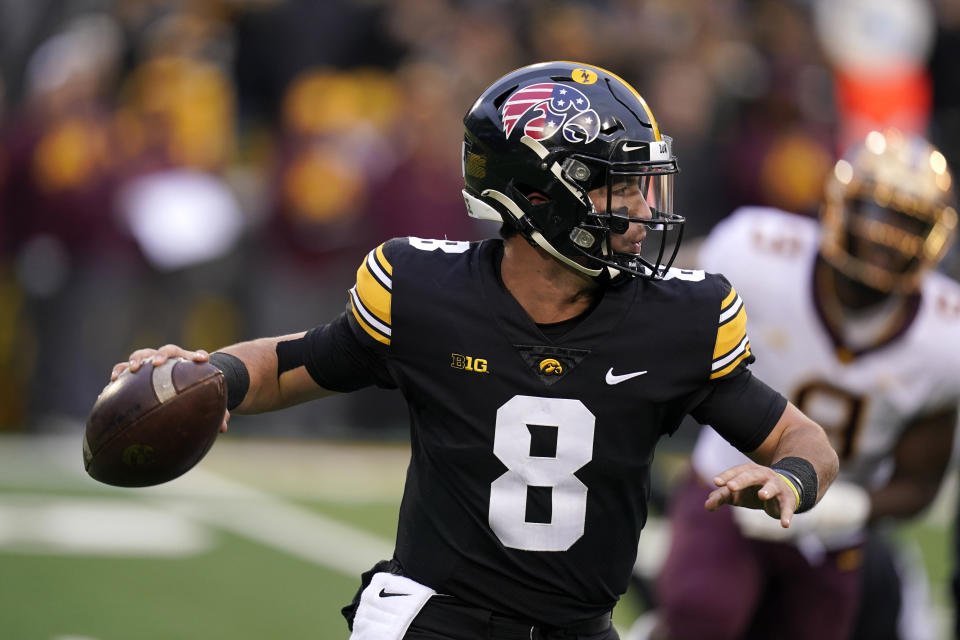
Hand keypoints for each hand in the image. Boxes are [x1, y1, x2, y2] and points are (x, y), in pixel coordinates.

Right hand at [109, 345, 229, 432]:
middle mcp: (170, 359)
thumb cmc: (195, 392)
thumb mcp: (205, 400)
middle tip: (156, 363)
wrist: (178, 382)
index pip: (195, 355)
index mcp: (189, 362)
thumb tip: (223, 427)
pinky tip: (110, 384)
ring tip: (131, 369)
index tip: (202, 359)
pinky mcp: (136, 372)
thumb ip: (217, 411)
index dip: (198, 356)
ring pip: (142, 355)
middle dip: (161, 355)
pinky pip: (124, 370)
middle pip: (167, 351)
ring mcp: (151, 363)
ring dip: (136, 360)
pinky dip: (118, 373)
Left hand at [704, 462, 797, 527]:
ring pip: (772, 486)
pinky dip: (786, 515)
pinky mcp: (788, 499)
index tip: (715, 482)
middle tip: (730, 487)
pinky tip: (785, 524)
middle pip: (751, 475)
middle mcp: (763, 475)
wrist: (783, 491)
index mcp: (749, 471)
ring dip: (767, 490)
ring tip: (762, 495)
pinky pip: (787, 506)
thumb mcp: (737, 494)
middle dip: (741, 480)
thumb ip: (721, 497)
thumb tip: (707, 505)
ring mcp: (777, 486)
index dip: (726, 476)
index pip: (736, 471)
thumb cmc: (753, 491)